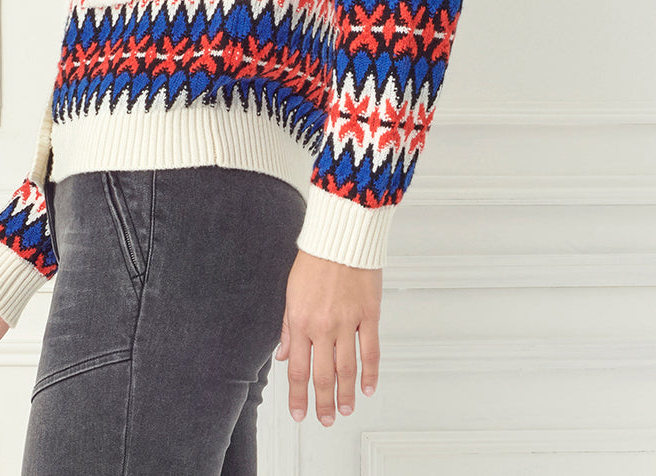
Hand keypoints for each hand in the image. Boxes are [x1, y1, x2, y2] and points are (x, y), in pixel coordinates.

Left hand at [275, 249, 380, 425]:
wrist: (340, 237)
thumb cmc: (315, 259)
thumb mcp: (291, 293)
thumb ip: (288, 327)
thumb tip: (284, 355)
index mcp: (301, 321)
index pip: (298, 370)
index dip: (298, 397)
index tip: (299, 414)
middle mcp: (323, 327)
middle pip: (323, 376)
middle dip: (323, 403)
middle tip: (325, 419)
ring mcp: (348, 323)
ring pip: (347, 370)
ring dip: (347, 394)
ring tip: (346, 410)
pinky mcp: (369, 315)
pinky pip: (371, 351)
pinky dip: (371, 373)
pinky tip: (368, 387)